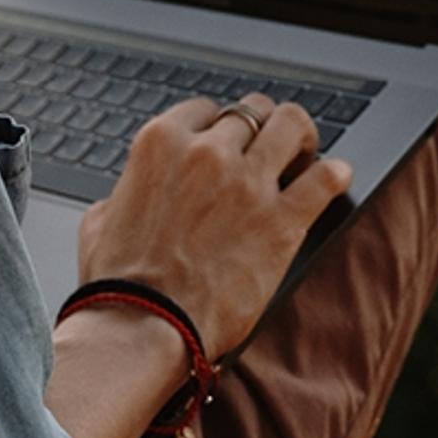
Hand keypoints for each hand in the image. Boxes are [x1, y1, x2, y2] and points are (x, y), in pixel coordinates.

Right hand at [74, 93, 353, 360]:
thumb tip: (131, 195)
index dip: (219, 126)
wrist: (143, 327)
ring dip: (300, 137)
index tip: (227, 143)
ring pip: (292, 126)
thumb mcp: (101, 219)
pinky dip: (334, 174)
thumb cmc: (118, 283)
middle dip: (262, 125)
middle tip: (270, 146)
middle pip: (251, 111)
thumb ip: (124, 192)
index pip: (205, 109)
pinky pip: (324, 179)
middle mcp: (207, 153)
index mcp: (161, 143)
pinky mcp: (281, 221)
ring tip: (304, 153)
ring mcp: (247, 184)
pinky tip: (336, 177)